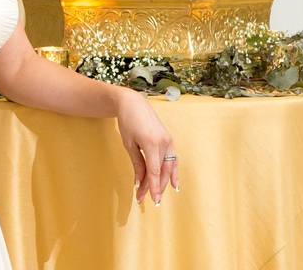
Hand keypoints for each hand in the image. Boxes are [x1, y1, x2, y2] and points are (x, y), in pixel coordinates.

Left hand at [114, 88, 179, 204]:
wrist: (133, 103)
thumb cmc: (128, 122)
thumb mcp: (129, 144)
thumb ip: (137, 164)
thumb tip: (139, 182)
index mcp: (151, 143)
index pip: (154, 171)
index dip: (154, 187)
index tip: (152, 200)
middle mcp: (164, 143)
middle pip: (162, 171)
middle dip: (155, 186)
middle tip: (145, 199)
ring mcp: (168, 141)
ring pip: (168, 167)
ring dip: (163, 182)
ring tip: (157, 195)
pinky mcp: (169, 139)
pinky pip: (173, 159)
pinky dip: (173, 172)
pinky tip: (174, 184)